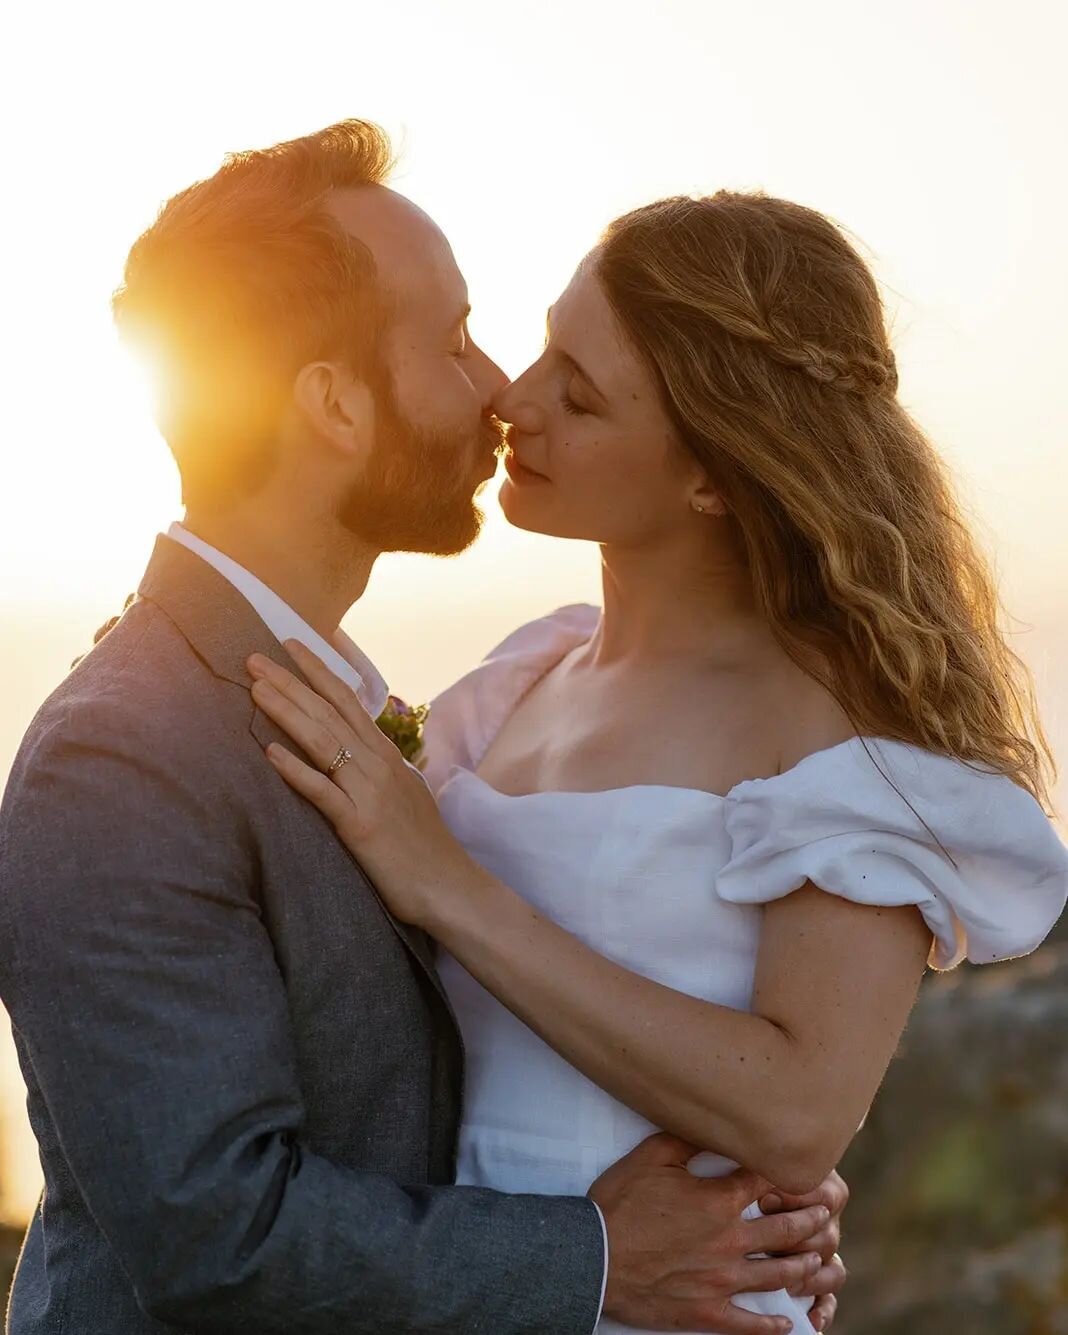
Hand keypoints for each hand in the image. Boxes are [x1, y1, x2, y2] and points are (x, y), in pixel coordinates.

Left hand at [246, 642, 478, 926]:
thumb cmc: (425, 846)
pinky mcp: (360, 824)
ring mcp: (369, 792)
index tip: (293, 645)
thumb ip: (380, 771)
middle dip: (290, 681)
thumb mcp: (405, 794)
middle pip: (328, 712)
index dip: (319, 671)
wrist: (449, 885)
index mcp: (387, 756)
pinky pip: (323, 792)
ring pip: (322, 740)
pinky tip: (270, 753)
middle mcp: (378, 764)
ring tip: (256, 688)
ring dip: (287, 711)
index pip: (348, 701)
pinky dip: (296, 771)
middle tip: (255, 657)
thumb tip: (358, 755)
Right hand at [591, 1133, 831, 1334]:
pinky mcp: (706, 1310)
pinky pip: (749, 1323)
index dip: (792, 1177)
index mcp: (719, 1201)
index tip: (807, 1174)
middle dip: (811, 1221)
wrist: (594, 1258)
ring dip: (803, 1268)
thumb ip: (688, 1137)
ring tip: (818, 1262)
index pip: (769, 1184)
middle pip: (785, 1231)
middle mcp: (730, 1240)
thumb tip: (715, 1124)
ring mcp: (721, 1280)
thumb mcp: (652, 1156)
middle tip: (827, 1216)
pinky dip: (771, 1325)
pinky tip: (786, 1323)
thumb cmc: (620, 1202)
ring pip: (777, 1276)